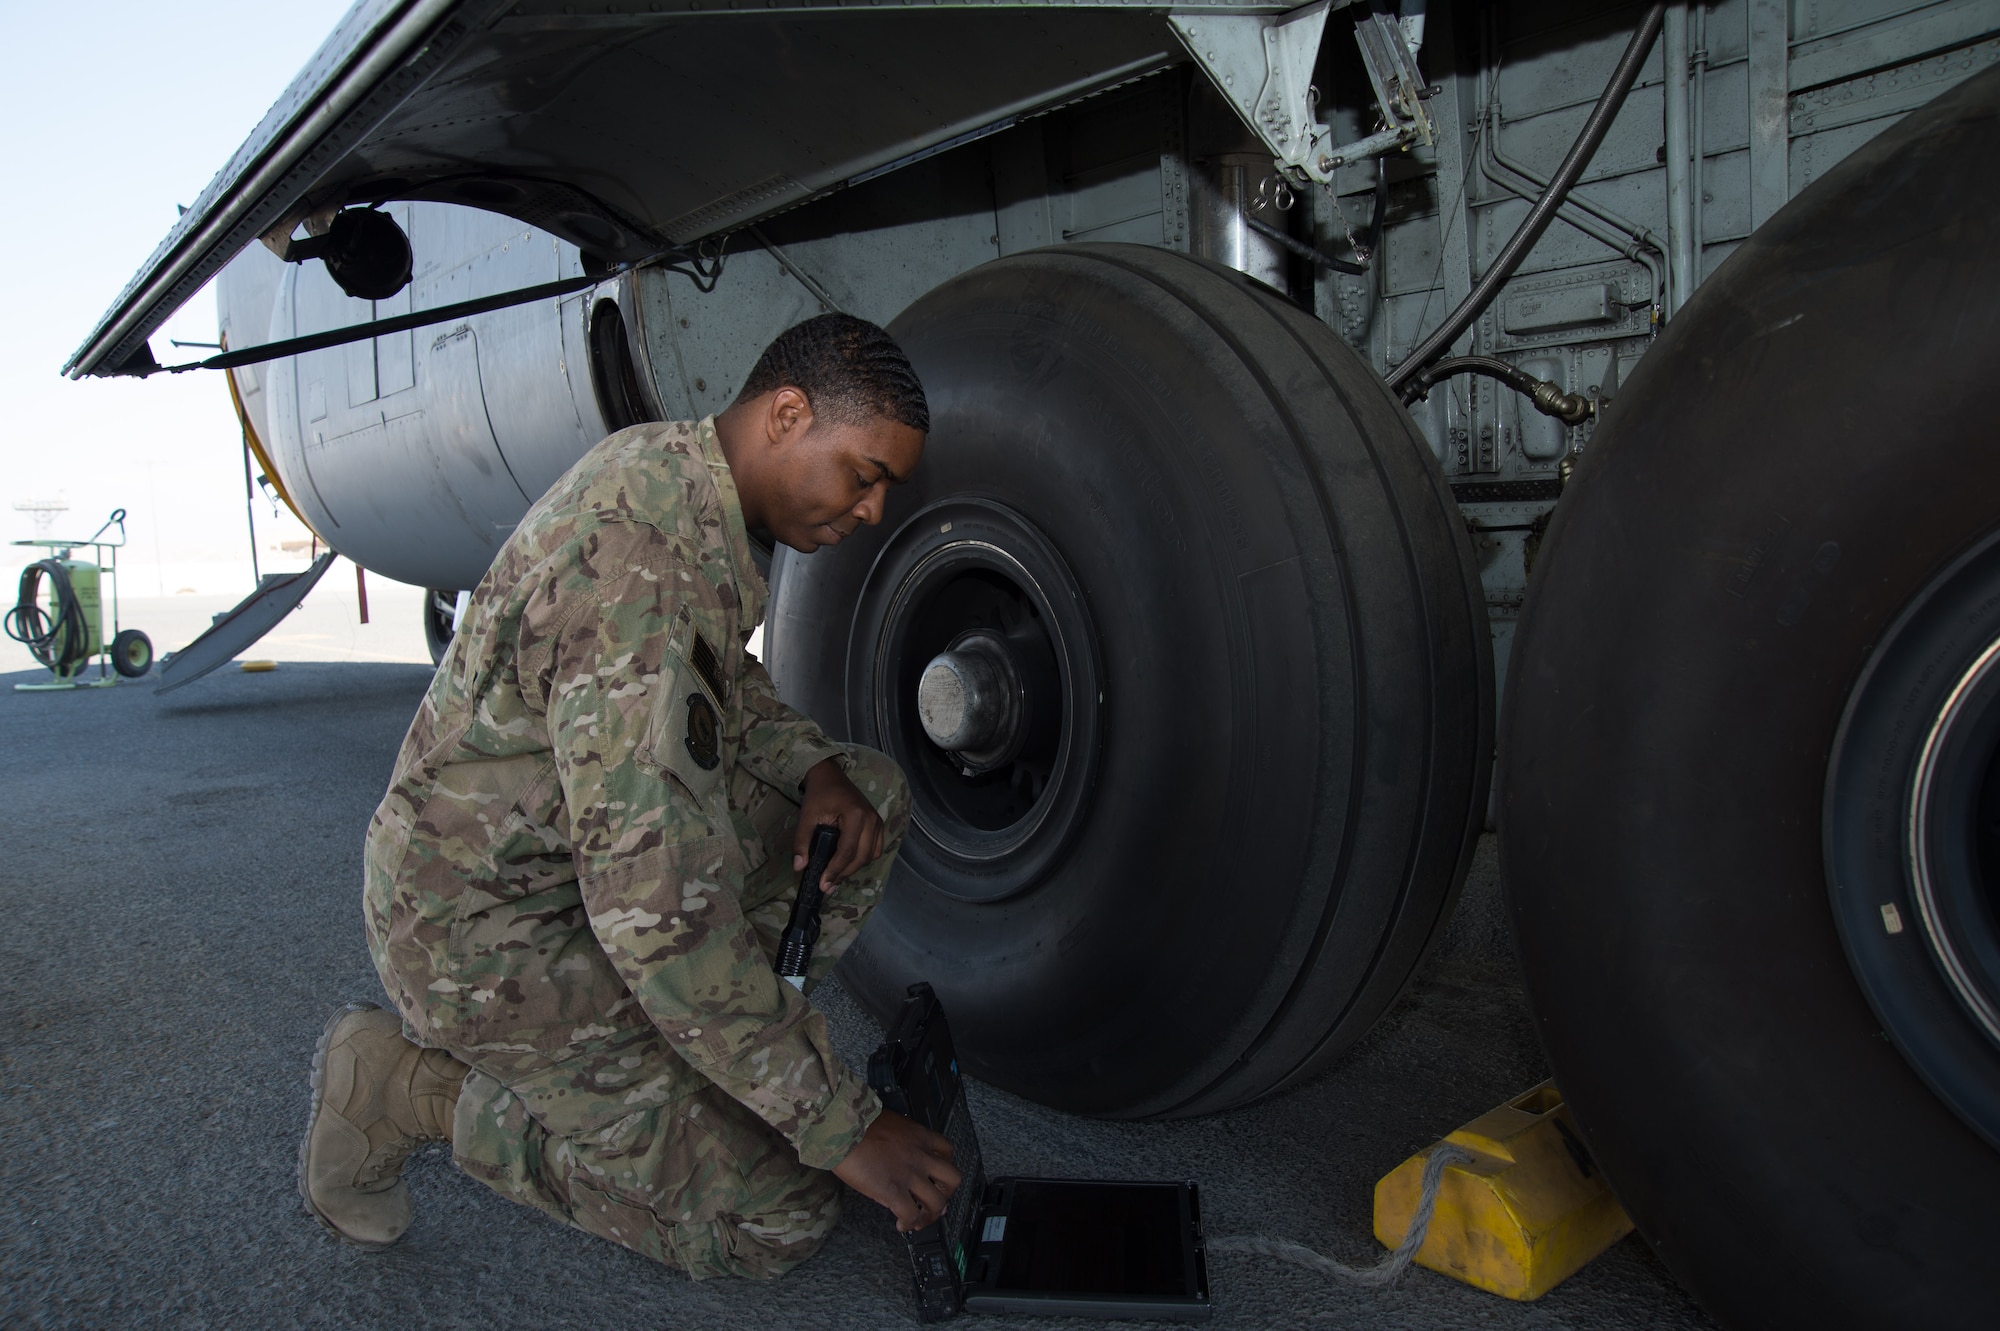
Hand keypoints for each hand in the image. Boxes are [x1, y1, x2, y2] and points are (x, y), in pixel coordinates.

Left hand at [795, 757, 884, 892]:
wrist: (829, 776)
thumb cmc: (818, 794)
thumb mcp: (806, 816)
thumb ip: (802, 841)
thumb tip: (799, 867)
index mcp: (855, 815)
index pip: (847, 851)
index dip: (835, 870)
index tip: (823, 884)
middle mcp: (871, 819)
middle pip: (862, 857)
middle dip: (844, 874)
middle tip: (827, 885)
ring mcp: (877, 821)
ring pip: (870, 855)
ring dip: (854, 868)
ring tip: (835, 876)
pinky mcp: (877, 824)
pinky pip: (875, 848)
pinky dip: (863, 859)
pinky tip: (848, 863)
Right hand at [831, 1109, 961, 1232]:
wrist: (842, 1128)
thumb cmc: (856, 1122)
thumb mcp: (887, 1124)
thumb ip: (899, 1139)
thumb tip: (894, 1155)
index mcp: (918, 1136)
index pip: (947, 1150)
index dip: (944, 1166)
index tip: (937, 1176)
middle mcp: (920, 1156)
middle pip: (952, 1179)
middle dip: (946, 1193)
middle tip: (935, 1201)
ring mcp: (910, 1175)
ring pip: (937, 1202)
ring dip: (930, 1215)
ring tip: (919, 1220)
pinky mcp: (894, 1191)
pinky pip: (911, 1215)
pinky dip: (908, 1224)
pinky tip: (901, 1225)